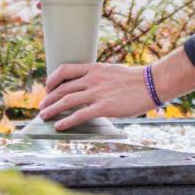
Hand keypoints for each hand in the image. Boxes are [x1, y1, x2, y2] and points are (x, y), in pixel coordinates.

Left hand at [38, 62, 154, 129]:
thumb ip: (98, 77)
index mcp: (94, 68)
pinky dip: (66, 121)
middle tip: (42, 106)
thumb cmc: (136, 79)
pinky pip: (79, 115)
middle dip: (49, 98)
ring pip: (66, 101)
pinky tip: (59, 126)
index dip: (53, 80)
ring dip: (52, 109)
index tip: (48, 88)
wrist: (152, 83)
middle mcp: (92, 79)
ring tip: (44, 116)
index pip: (65, 70)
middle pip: (62, 88)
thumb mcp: (112, 71)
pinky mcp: (104, 107)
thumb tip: (88, 87)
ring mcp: (97, 93)